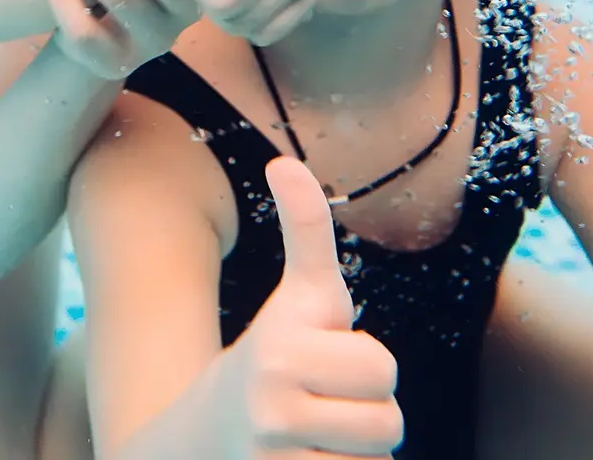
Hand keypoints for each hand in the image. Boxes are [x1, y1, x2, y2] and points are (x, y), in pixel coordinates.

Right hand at [222, 157, 400, 458]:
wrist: (203, 440)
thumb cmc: (273, 356)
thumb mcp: (298, 297)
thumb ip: (305, 230)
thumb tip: (284, 161)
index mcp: (280, 349)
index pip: (383, 369)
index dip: (367, 367)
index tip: (325, 362)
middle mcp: (271, 407)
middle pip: (388, 423)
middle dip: (368, 415)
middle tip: (324, 407)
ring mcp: (274, 459)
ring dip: (358, 454)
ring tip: (317, 439)